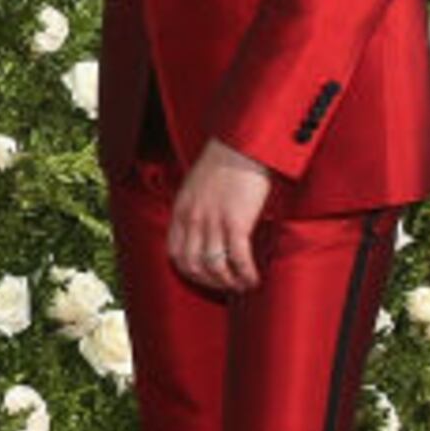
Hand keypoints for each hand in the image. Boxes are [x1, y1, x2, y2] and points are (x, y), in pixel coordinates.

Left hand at [166, 140, 276, 294]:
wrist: (242, 143)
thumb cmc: (225, 160)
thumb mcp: (197, 185)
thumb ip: (195, 208)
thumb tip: (204, 230)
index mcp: (181, 210)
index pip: (175, 253)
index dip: (189, 272)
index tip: (205, 278)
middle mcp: (193, 219)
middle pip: (192, 265)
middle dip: (210, 283)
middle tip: (226, 287)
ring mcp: (213, 221)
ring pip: (214, 267)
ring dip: (229, 283)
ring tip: (242, 286)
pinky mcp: (236, 222)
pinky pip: (238, 258)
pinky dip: (245, 274)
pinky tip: (254, 278)